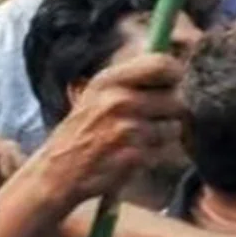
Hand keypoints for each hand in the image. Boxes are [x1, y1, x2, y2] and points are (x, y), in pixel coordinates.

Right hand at [37, 53, 184, 204]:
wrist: (59, 171)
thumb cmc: (85, 130)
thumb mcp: (98, 93)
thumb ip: (133, 78)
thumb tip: (176, 65)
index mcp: (110, 80)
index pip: (162, 64)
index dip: (174, 74)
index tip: (171, 83)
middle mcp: (119, 100)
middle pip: (175, 100)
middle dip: (168, 112)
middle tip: (150, 119)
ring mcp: (127, 129)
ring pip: (174, 127)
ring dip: (163, 136)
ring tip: (139, 139)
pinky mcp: (135, 156)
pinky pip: (166, 151)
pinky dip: (156, 155)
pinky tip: (135, 156)